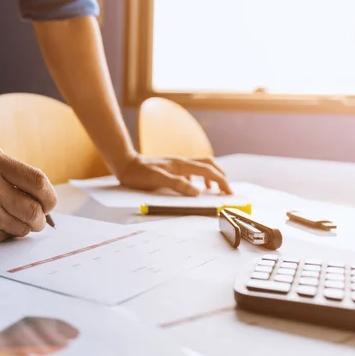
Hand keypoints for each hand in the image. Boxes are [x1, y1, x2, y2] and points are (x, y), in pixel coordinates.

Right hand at [0, 150, 56, 245]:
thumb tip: (49, 203)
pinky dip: (6, 233)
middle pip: (35, 210)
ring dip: (24, 226)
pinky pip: (8, 237)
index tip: (48, 202)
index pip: (39, 182)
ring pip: (25, 227)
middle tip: (36, 216)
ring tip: (8, 217)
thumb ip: (19, 178)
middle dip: (41, 217)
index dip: (49, 196)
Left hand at [116, 154, 231, 195]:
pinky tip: (192, 187)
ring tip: (212, 189)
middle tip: (226, 189)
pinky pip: (190, 171)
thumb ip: (178, 185)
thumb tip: (197, 192)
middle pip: (209, 164)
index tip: (229, 192)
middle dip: (220, 176)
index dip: (222, 181)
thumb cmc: (139, 173)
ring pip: (200, 166)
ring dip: (210, 176)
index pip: (209, 171)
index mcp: (181, 165)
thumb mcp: (158, 180)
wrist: (125, 164)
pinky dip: (197, 178)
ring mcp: (176, 164)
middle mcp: (181, 162)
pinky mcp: (171, 168)